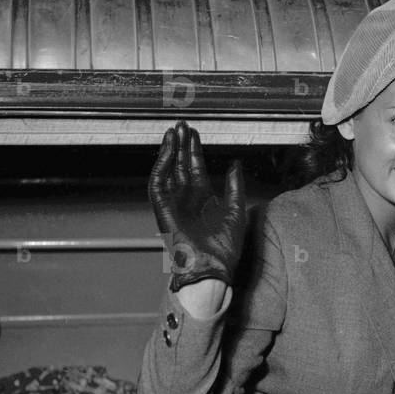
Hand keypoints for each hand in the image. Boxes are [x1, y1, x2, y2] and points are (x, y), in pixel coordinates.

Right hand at [149, 120, 245, 291]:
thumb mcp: (236, 211)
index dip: (194, 151)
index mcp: (203, 201)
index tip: (195, 134)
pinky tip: (167, 151)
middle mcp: (186, 200)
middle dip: (180, 145)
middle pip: (179, 166)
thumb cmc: (225, 249)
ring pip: (167, 171)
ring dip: (169, 151)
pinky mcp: (163, 210)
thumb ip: (235, 187)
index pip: (195, 169)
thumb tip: (236, 164)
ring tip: (173, 132)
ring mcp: (174, 204)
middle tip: (181, 126)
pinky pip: (158, 184)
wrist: (214, 267)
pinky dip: (161, 166)